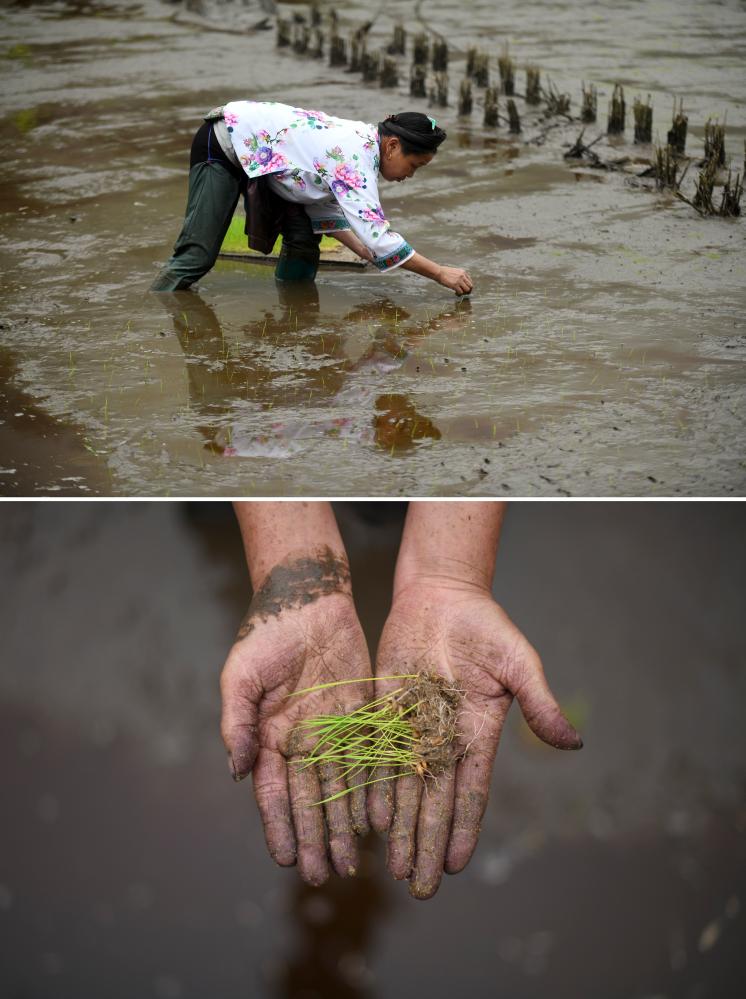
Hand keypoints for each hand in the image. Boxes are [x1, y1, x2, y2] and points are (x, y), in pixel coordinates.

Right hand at [220, 581, 372, 885]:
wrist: (307, 599)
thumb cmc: (266, 634)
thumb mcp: (241, 676)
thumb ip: (238, 723)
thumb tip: (237, 772)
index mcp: (270, 735)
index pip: (275, 791)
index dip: (281, 826)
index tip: (288, 859)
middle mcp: (303, 740)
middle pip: (310, 798)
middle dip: (317, 838)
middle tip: (326, 876)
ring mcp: (334, 729)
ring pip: (341, 786)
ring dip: (345, 824)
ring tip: (354, 863)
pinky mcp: (363, 713)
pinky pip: (370, 756)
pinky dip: (373, 788)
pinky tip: (379, 818)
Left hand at [367, 581, 581, 898]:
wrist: (443, 596)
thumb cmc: (487, 627)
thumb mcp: (519, 662)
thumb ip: (540, 703)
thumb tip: (574, 743)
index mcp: (478, 733)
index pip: (470, 791)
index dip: (460, 828)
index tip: (453, 866)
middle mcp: (443, 738)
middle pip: (433, 800)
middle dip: (425, 843)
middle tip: (417, 888)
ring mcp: (412, 725)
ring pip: (403, 786)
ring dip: (399, 827)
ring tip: (392, 868)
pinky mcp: (385, 708)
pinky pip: (376, 754)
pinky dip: (373, 785)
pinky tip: (368, 817)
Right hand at [437, 265, 472, 294]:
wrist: (439, 272)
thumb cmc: (444, 272)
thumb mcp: (454, 271)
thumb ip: (459, 275)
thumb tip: (461, 282)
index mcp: (463, 272)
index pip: (470, 281)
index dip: (468, 286)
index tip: (464, 288)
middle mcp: (463, 276)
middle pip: (470, 286)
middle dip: (468, 290)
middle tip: (463, 293)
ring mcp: (459, 281)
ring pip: (467, 290)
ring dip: (463, 293)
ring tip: (458, 293)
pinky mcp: (455, 285)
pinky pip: (460, 292)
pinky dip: (458, 294)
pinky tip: (455, 293)